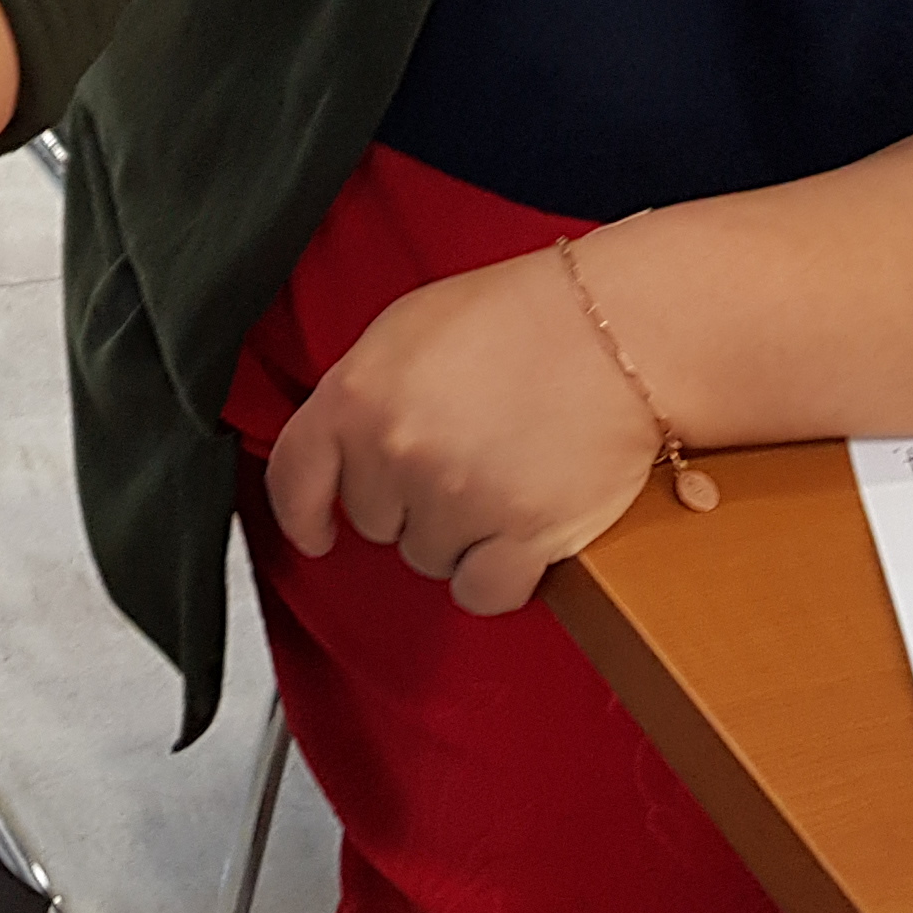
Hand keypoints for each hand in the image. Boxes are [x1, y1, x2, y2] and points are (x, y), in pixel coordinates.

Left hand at [263, 246, 659, 613]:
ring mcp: (457, 498)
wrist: (619, 331)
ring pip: (427, 557)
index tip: (317, 531)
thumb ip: (360, 394)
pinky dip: (498, 577)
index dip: (302, 513)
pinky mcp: (521, 536)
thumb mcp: (406, 331)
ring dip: (459, 535)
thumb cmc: (521, 319)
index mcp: (355, 395)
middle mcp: (395, 451)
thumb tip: (340, 446)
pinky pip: (480, 592)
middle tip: (465, 457)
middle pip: (374, 521)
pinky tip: (519, 541)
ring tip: (505, 478)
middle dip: (411, 502)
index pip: (294, 478)